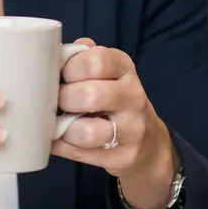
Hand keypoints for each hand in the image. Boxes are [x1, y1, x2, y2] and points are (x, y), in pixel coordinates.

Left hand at [55, 38, 176, 208]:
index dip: (70, 68)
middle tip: (59, 102)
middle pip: (90, 96)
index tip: (63, 75)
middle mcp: (133, 96)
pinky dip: (63, 147)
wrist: (148, 143)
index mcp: (125, 69)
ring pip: (87, 132)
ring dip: (64, 129)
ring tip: (61, 124)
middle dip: (64, 100)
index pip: (96, 60)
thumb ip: (83, 59)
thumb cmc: (115, 102)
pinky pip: (81, 154)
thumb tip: (59, 52)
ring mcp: (132, 129)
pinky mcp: (124, 156)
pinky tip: (62, 139)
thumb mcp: (107, 73)